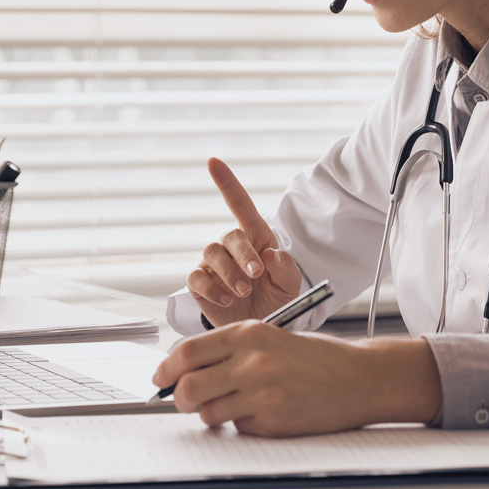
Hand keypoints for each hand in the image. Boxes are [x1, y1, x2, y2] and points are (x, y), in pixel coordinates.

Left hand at [152, 321, 442, 436]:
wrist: (360, 377)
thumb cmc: (318, 357)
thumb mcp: (272, 337)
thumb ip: (231, 349)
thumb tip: (188, 370)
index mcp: (249, 334)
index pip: (188, 352)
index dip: (167, 368)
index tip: (161, 377)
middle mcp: (251, 361)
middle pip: (188, 389)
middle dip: (181, 399)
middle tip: (186, 401)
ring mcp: (261, 393)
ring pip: (210, 414)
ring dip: (215, 414)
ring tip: (238, 404)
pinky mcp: (272, 421)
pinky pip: (240, 428)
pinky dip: (245, 424)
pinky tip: (267, 410)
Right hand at [188, 158, 302, 326]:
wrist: (258, 327)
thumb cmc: (275, 299)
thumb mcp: (290, 286)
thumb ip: (285, 269)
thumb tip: (271, 254)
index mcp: (256, 238)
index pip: (239, 205)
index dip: (227, 182)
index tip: (213, 162)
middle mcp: (232, 247)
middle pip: (229, 235)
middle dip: (244, 254)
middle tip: (256, 276)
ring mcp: (213, 264)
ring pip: (212, 254)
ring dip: (230, 274)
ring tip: (243, 292)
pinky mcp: (199, 284)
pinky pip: (198, 278)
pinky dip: (213, 289)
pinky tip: (227, 300)